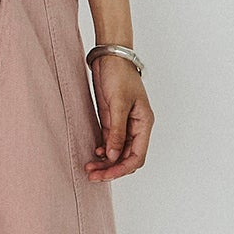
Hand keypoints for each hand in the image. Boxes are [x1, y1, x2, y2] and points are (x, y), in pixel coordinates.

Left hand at [85, 54, 153, 180]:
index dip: (122, 168)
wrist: (110, 57)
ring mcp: (124, 125)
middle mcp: (136, 127)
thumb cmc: (120, 75)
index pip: (137, 156)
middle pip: (126, 158)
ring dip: (105, 162)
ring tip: (89, 168)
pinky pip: (109, 143)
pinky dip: (103, 152)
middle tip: (93, 175)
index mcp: (144, 124)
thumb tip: (113, 155)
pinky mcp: (112, 121)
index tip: (106, 174)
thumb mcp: (118, 103)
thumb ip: (116, 131)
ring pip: (117, 153)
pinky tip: (93, 154)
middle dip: (111, 169)